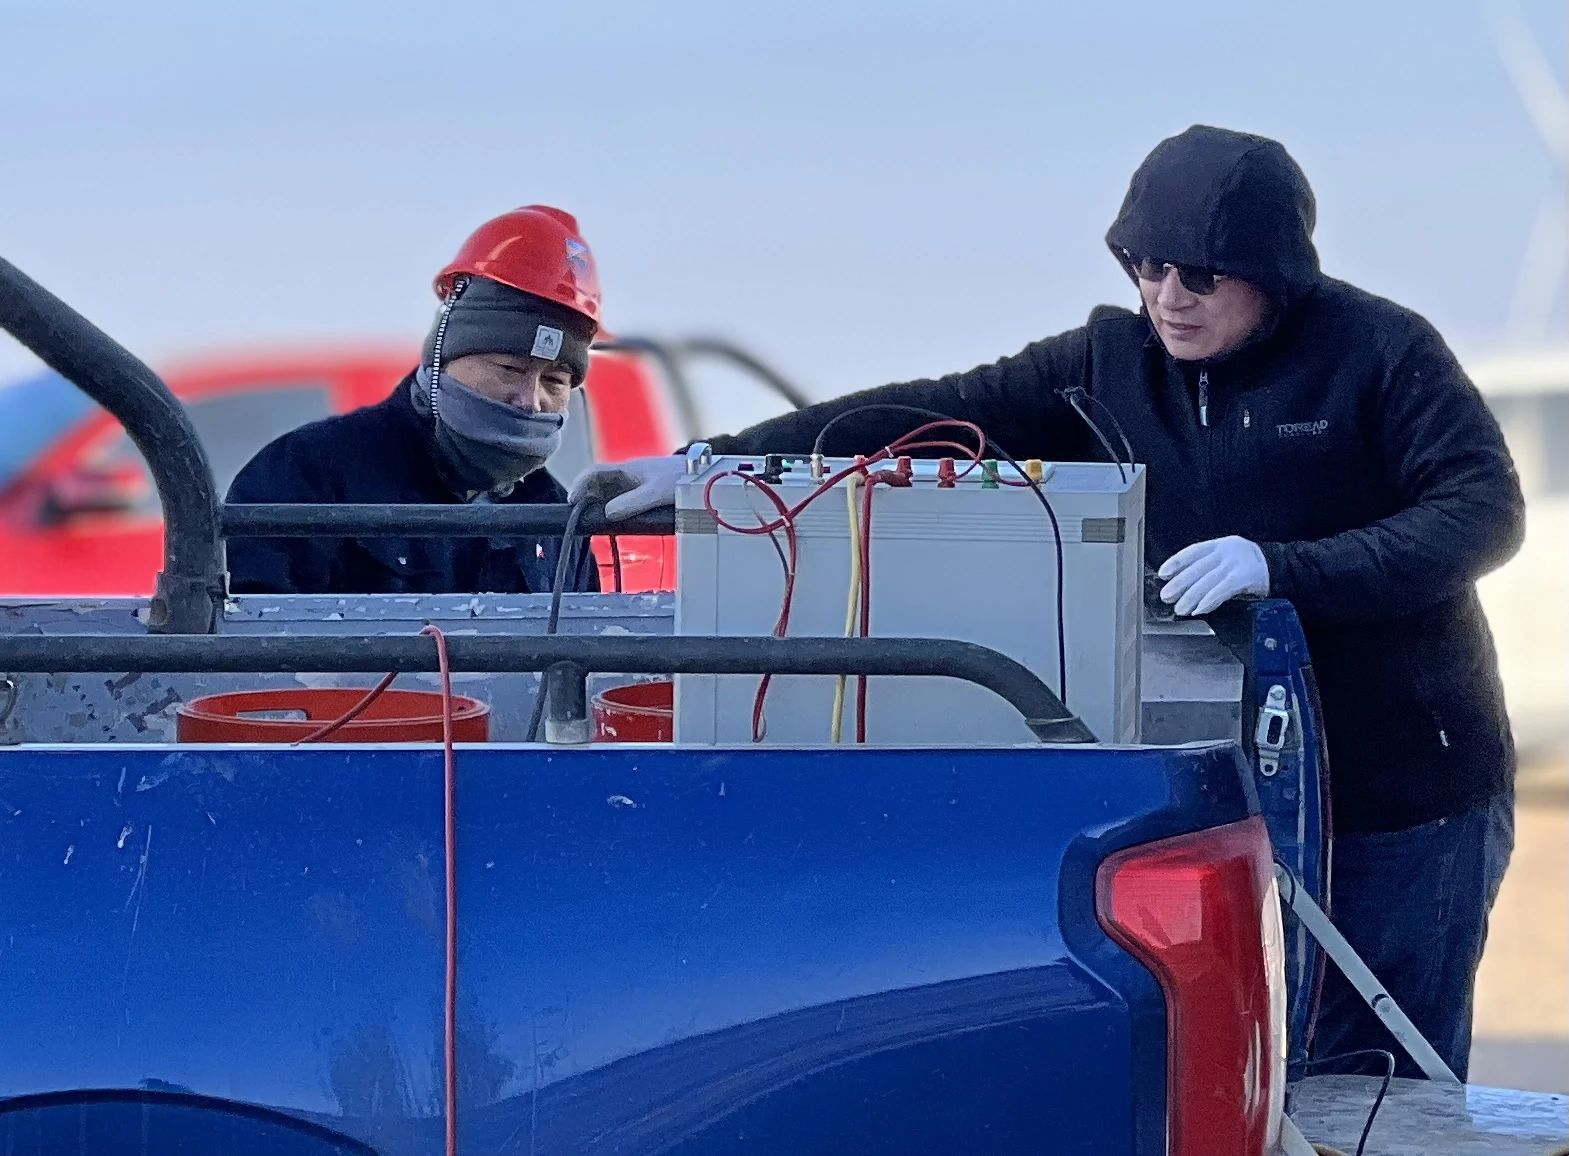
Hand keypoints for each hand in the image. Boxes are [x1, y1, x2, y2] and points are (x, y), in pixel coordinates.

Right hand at [569, 455, 686, 519]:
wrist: (705, 474)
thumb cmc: (681, 479)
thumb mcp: (656, 492)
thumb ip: (632, 503)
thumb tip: (606, 513)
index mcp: (628, 469)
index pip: (595, 472)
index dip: (580, 484)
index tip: (572, 501)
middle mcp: (629, 475)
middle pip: (599, 484)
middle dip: (586, 497)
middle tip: (580, 517)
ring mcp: (637, 484)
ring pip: (610, 493)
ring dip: (599, 505)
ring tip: (593, 521)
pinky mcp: (647, 493)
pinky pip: (623, 499)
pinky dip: (614, 509)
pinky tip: (614, 521)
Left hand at [1158, 536, 1269, 616]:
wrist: (1282, 567)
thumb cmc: (1250, 566)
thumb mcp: (1228, 559)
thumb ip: (1209, 568)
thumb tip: (1183, 586)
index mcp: (1220, 545)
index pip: (1192, 552)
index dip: (1175, 562)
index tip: (1163, 574)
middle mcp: (1226, 551)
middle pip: (1197, 568)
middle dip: (1179, 583)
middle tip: (1166, 596)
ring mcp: (1235, 564)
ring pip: (1207, 581)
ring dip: (1191, 597)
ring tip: (1180, 608)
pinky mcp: (1244, 577)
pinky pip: (1222, 590)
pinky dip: (1209, 600)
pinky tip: (1199, 609)